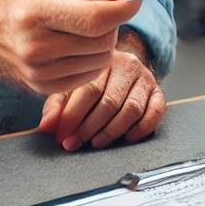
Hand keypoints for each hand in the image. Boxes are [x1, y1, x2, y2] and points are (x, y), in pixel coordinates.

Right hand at [0, 0, 140, 95]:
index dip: (124, 7)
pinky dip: (93, 58)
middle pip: (102, 41)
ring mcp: (38, 73)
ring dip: (105, 40)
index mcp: (35, 13)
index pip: (96, 19)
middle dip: (114, 20)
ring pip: (100, 61)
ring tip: (86, 22)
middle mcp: (35, 48)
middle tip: (103, 4)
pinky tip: (77, 40)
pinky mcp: (41, 88)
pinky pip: (87, 76)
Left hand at [38, 40, 165, 149]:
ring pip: (132, 108)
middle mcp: (126, 65)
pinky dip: (143, 127)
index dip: (74, 117)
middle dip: (90, 128)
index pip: (89, 90)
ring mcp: (145, 78)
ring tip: (97, 143)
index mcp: (102, 61)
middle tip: (75, 144)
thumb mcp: (71, 87)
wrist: (122, 66)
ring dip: (113, 131)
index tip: (63, 137)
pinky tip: (128, 138)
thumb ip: (56, 106)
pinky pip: (157, 110)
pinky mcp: (158, 90)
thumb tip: (46, 126)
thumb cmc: (93, 80)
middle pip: (110, 101)